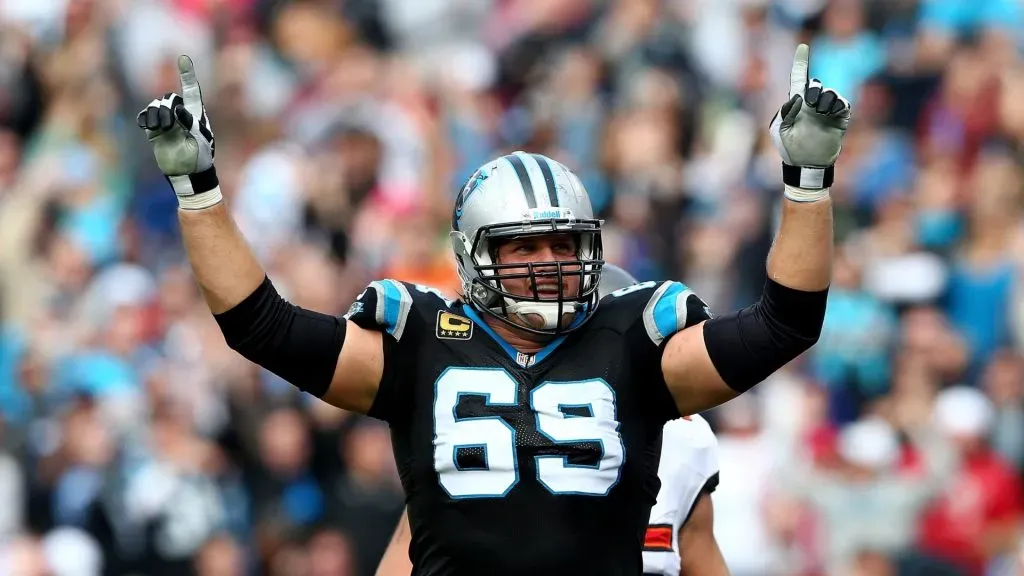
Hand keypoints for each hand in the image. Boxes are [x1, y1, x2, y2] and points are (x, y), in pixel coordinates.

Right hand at [137, 55, 219, 209]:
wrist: (187, 174)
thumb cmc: (200, 157)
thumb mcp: (200, 140)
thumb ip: (189, 123)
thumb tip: (177, 108)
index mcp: (195, 114)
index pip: (191, 91)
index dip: (187, 74)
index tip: (183, 58)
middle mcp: (180, 115)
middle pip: (169, 98)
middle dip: (168, 108)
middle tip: (171, 126)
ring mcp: (166, 122)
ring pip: (156, 106)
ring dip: (157, 114)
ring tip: (162, 129)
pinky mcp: (155, 131)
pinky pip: (146, 117)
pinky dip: (146, 118)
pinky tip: (148, 126)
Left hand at [769, 43, 851, 201]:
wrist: (807, 165)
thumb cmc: (789, 149)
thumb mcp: (779, 131)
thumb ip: (785, 112)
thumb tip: (798, 97)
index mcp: (797, 104)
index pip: (799, 78)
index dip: (801, 62)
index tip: (803, 47)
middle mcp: (812, 104)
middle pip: (817, 84)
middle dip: (814, 90)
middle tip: (811, 103)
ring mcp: (826, 111)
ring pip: (830, 93)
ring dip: (825, 99)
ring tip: (820, 112)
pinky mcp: (839, 118)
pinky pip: (843, 104)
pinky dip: (837, 105)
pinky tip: (829, 114)